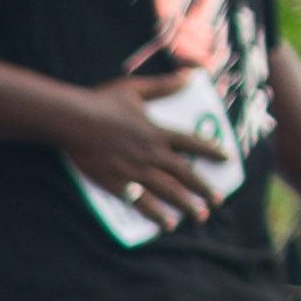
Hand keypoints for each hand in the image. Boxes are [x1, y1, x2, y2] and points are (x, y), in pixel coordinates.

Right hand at [54, 81, 215, 231]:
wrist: (72, 121)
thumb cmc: (101, 102)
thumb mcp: (135, 88)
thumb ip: (163, 85)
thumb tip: (190, 75)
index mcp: (158, 132)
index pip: (193, 143)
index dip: (212, 151)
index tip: (227, 159)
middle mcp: (152, 154)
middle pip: (185, 174)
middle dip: (204, 188)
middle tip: (218, 200)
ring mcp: (135, 171)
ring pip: (168, 191)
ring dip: (186, 205)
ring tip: (200, 216)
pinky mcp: (117, 183)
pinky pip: (141, 202)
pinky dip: (156, 214)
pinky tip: (166, 224)